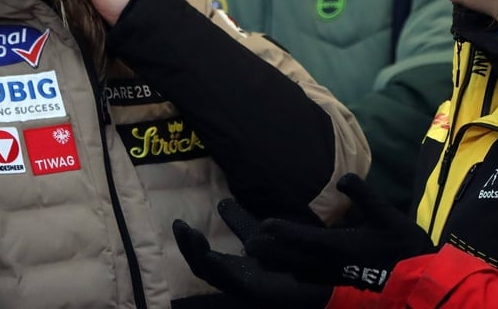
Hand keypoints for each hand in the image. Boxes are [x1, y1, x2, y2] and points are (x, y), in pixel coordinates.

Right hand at [172, 218, 331, 308]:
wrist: (319, 280)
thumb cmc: (288, 261)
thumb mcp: (261, 237)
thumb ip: (241, 223)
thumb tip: (222, 202)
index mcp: (233, 269)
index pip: (204, 257)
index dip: (189, 242)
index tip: (177, 221)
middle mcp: (235, 280)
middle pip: (203, 268)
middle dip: (189, 248)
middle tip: (179, 226)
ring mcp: (246, 289)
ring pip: (215, 276)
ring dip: (200, 257)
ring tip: (191, 235)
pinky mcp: (259, 294)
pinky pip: (235, 284)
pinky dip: (221, 270)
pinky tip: (213, 256)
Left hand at [246, 173, 435, 290]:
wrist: (419, 283)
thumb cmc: (404, 247)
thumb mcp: (388, 216)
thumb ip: (364, 195)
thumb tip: (343, 178)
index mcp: (339, 246)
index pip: (302, 238)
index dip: (281, 231)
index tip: (264, 224)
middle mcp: (330, 265)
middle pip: (292, 259)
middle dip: (270, 251)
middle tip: (250, 245)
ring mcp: (334, 278)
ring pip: (298, 272)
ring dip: (278, 264)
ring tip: (260, 257)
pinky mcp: (340, 286)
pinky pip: (310, 280)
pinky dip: (294, 272)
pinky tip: (291, 270)